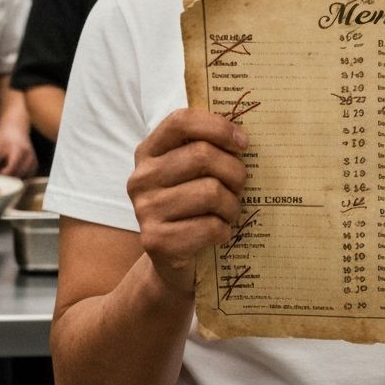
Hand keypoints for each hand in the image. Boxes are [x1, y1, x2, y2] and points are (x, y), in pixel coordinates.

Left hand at [0, 123, 37, 177]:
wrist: (16, 129)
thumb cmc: (3, 139)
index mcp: (18, 150)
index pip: (11, 168)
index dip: (2, 177)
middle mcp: (28, 157)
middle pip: (17, 176)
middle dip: (5, 182)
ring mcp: (33, 162)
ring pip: (22, 180)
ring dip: (12, 183)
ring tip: (1, 181)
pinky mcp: (34, 166)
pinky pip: (26, 179)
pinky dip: (17, 181)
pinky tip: (9, 179)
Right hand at [127, 108, 248, 295]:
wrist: (172, 263)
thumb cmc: (193, 209)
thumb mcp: (194, 173)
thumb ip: (209, 148)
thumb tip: (244, 135)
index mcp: (149, 152)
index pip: (181, 121)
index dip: (217, 127)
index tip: (243, 143)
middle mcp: (141, 178)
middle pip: (202, 155)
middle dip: (234, 171)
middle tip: (240, 185)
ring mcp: (145, 210)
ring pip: (210, 192)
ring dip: (231, 205)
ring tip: (229, 212)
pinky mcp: (156, 241)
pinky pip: (210, 226)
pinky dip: (224, 230)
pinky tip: (218, 233)